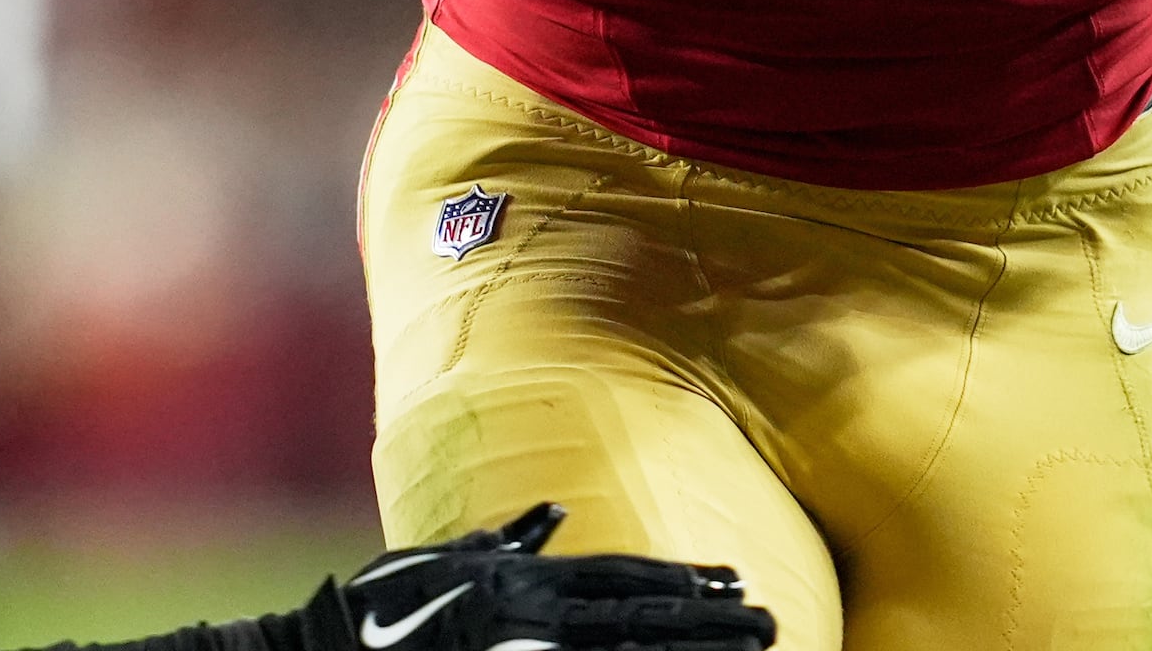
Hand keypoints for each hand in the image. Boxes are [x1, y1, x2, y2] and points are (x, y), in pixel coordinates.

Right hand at [302, 503, 777, 650]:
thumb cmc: (380, 610)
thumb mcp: (444, 559)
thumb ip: (504, 537)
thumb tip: (556, 513)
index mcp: (522, 577)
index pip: (621, 576)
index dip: (680, 578)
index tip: (732, 580)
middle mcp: (534, 613)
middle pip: (642, 617)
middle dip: (709, 619)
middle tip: (771, 620)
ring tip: (753, 650)